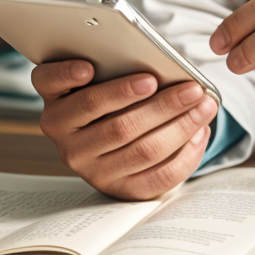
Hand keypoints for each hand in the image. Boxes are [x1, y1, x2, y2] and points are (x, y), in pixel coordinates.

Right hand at [31, 60, 218, 199]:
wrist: (112, 148)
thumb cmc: (112, 101)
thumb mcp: (102, 82)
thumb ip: (115, 68)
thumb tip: (158, 65)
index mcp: (57, 106)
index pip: (50, 85)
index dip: (67, 76)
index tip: (88, 67)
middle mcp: (67, 141)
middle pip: (116, 124)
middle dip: (161, 105)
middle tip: (191, 88)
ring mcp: (91, 169)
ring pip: (142, 150)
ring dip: (180, 126)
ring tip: (204, 106)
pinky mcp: (118, 189)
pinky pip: (157, 177)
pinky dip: (185, 154)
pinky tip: (199, 132)